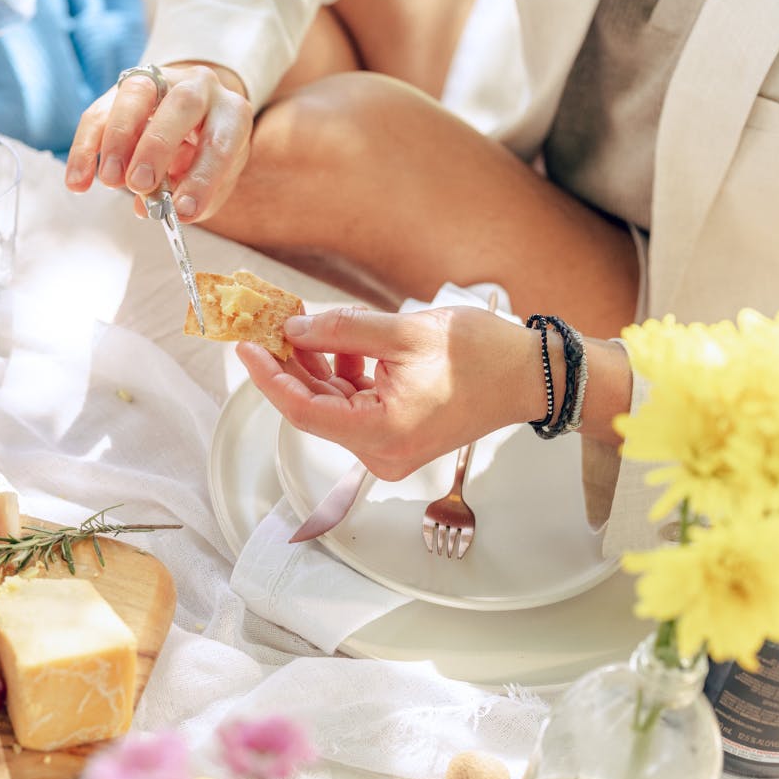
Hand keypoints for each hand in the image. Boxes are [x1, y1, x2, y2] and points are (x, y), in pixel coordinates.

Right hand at [64, 63, 252, 222]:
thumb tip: (151, 207)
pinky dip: (86, 148)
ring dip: (117, 140)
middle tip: (139, 183)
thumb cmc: (207, 155)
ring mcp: (161, 81)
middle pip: (181, 105)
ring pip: (135, 95)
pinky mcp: (123, 88)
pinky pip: (100, 112)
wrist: (197, 117)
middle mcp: (200, 88)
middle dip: (157, 147)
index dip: (201, 180)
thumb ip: (189, 195)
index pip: (220, 143)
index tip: (182, 212)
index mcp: (232, 114)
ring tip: (109, 181)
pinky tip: (78, 181)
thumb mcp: (213, 180)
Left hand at [237, 306, 542, 479]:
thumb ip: (343, 331)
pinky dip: (342, 375)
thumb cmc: (484, 356)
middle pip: (314, 408)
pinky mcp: (395, 435)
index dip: (268, 376)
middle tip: (269, 326)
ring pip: (331, 405)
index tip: (246, 346)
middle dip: (289, 365)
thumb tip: (294, 330)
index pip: (303, 410)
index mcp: (382, 434)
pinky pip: (354, 405)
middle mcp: (381, 453)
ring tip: (303, 326)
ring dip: (315, 366)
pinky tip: (338, 342)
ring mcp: (388, 448)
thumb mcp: (405, 332)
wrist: (532, 375)